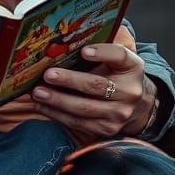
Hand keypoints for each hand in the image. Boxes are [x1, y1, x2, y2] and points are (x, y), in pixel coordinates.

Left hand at [30, 42, 154, 140]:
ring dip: (58, 100)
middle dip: (69, 80)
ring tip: (39, 92)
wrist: (136, 106)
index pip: (120, 56)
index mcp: (132, 67)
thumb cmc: (117, 76)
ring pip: (84, 107)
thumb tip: (62, 46)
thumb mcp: (115, 61)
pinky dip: (57, 114)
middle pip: (96, 85)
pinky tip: (43, 105)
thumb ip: (98, 51)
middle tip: (48, 75)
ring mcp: (119, 113)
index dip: (102, 53)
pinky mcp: (107, 129)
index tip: (84, 51)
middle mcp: (129, 91)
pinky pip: (78, 122)